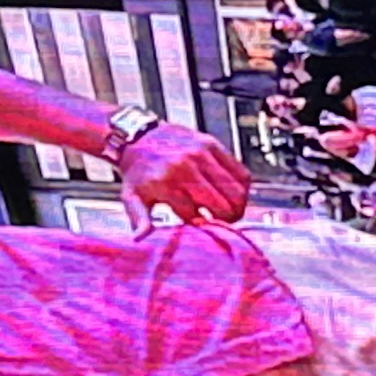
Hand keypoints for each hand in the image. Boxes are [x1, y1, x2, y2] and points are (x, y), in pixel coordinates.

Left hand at [115, 120, 250, 229]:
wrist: (140, 135)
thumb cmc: (138, 171)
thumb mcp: (132, 197)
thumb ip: (139, 219)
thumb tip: (140, 240)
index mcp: (165, 184)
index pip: (195, 216)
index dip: (201, 228)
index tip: (202, 231)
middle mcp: (185, 169)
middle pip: (222, 205)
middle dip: (225, 221)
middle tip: (222, 225)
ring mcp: (201, 155)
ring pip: (236, 191)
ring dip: (237, 207)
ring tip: (230, 212)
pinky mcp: (212, 145)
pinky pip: (241, 172)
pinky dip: (243, 188)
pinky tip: (234, 195)